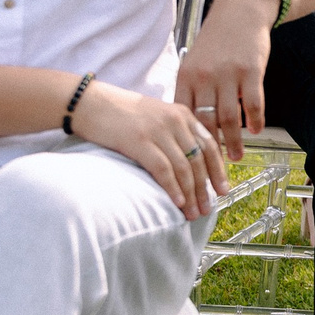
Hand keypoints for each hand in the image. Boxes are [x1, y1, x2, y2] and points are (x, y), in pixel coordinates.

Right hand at [72, 81, 226, 216]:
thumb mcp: (156, 116)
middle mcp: (175, 121)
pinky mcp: (140, 141)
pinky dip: (173, 189)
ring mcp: (158, 131)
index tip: (223, 190)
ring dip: (191, 194)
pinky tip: (177, 203)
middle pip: (199, 160)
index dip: (218, 170)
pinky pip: (163, 170)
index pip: (210, 145)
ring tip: (193, 212)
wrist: (91, 102)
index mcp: (183, 114)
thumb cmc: (121, 113)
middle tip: (208, 208)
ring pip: (184, 168)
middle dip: (205, 188)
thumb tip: (189, 165)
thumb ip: (175, 133)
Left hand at [176, 0, 274, 162]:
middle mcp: (205, 77)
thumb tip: (185, 126)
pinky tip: (256, 131)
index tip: (190, 159)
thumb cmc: (216, 41)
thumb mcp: (194, 62)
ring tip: (236, 157)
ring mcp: (229, 74)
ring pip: (229, 118)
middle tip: (214, 169)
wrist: (239, 11)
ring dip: (234, 141)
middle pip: (206, 122)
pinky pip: (253, 103)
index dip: (187, 141)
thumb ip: (190, 91)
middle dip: (210, 150)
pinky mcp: (251, 70)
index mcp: (187, 77)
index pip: (184, 117)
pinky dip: (255, 120)